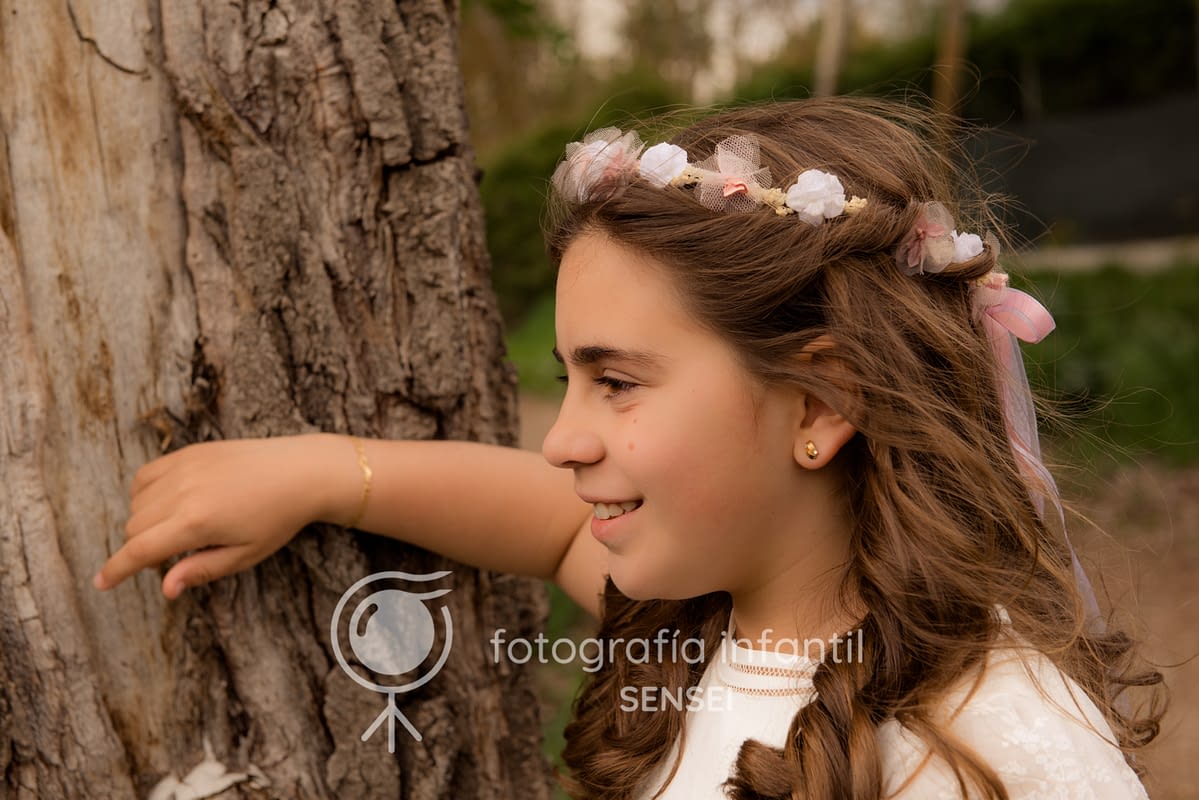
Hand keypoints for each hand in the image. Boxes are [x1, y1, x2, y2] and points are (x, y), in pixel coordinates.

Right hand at [94, 435, 341, 598]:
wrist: (302, 471)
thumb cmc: (278, 518)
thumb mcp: (245, 555)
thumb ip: (201, 570)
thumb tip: (165, 589)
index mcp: (196, 523)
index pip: (139, 551)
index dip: (115, 570)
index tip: (101, 583)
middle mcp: (183, 492)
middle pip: (134, 528)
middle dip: (143, 547)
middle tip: (178, 552)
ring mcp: (184, 467)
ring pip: (136, 502)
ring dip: (145, 520)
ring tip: (181, 527)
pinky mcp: (189, 452)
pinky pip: (145, 475)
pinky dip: (145, 492)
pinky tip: (170, 502)